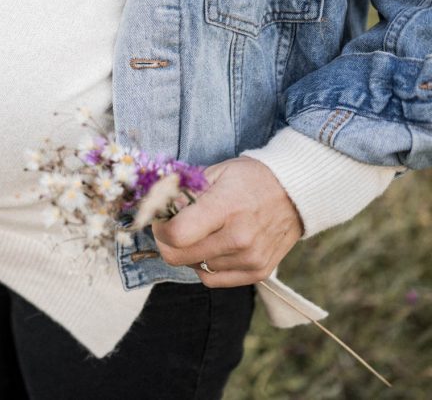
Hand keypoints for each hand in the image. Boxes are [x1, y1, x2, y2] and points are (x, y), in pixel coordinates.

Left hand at [152, 157, 302, 286]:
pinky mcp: (258, 272)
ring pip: (194, 267)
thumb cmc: (251, 178)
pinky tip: (211, 246)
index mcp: (225, 209)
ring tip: (200, 232)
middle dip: (166, 242)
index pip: (176, 235)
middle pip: (179, 257)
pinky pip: (213, 279)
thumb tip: (156, 207)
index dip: (160, 229)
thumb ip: (184, 191)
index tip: (160, 220)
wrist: (296, 192)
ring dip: (188, 252)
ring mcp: (250, 259)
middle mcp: (238, 239)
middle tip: (171, 228)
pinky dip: (205, 265)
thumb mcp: (215, 172)